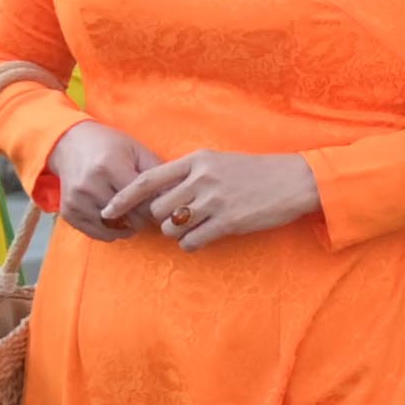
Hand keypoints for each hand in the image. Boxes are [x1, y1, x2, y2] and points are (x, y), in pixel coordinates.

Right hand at [44, 120, 165, 231]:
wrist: (70, 144)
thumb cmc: (109, 146)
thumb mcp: (137, 150)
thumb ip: (158, 172)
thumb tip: (179, 194)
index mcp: (109, 167)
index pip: (142, 200)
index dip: (156, 206)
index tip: (163, 206)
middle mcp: (90, 185)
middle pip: (129, 217)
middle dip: (143, 217)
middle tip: (148, 212)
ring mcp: (77, 201)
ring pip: (113, 229)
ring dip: (127, 226)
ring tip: (133, 215)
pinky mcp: (68, 212)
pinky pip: (96, 234)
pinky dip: (110, 232)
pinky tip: (117, 220)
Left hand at [130, 150, 322, 248]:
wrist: (296, 180)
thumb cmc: (256, 172)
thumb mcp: (219, 162)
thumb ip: (189, 174)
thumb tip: (160, 197)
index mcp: (196, 160)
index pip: (148, 179)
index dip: (123, 197)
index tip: (108, 210)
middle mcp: (202, 178)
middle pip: (157, 209)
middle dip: (161, 220)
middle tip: (177, 222)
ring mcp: (214, 200)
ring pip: (172, 228)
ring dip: (178, 234)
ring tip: (196, 228)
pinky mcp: (228, 221)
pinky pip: (192, 241)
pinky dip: (193, 244)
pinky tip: (205, 238)